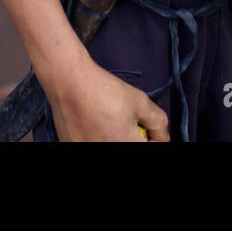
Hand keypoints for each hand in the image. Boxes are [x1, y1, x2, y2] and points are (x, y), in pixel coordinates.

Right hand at [41, 59, 169, 141]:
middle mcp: (105, 150)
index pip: (148, 148)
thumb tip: (162, 138)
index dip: (150, 140)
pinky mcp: (71, 148)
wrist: (69, 82)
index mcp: (125, 144)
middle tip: (125, 128)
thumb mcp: (140, 101)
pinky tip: (94, 126)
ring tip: (108, 125)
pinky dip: (97, 138)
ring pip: (112, 145)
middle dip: (131, 138)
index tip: (148, 134)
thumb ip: (158, 123)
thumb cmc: (102, 90)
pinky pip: (93, 144)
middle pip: (128, 146)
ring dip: (114, 138)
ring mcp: (86, 150)